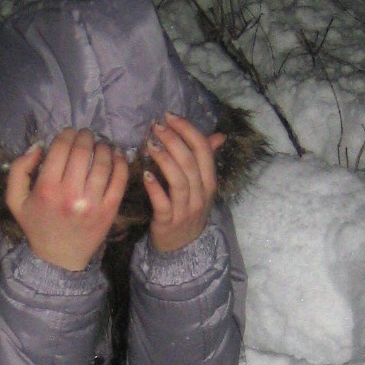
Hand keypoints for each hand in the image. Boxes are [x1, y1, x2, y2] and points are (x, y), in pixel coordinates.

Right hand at [5, 127, 128, 270]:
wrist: (60, 258)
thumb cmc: (37, 226)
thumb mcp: (16, 200)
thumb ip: (19, 170)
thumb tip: (39, 147)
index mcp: (47, 189)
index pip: (61, 148)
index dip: (67, 134)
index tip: (69, 132)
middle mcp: (71, 194)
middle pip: (83, 152)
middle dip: (85, 137)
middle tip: (86, 135)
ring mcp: (93, 202)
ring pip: (103, 162)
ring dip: (103, 147)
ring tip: (100, 145)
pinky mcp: (109, 210)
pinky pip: (119, 180)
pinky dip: (120, 163)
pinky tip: (117, 156)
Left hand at [142, 113, 225, 254]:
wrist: (182, 247)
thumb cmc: (189, 209)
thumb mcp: (202, 185)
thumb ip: (207, 159)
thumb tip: (219, 135)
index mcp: (209, 182)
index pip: (203, 150)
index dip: (187, 130)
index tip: (169, 116)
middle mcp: (201, 194)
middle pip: (189, 161)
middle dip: (172, 139)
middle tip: (156, 126)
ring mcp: (186, 209)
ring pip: (178, 180)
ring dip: (163, 159)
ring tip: (149, 144)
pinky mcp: (169, 222)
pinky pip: (163, 202)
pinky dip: (154, 187)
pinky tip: (145, 174)